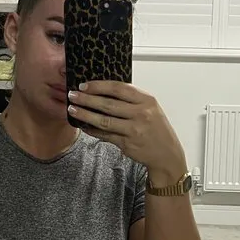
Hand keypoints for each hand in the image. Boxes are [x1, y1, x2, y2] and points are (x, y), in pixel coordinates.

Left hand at [68, 81, 186, 180]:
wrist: (167, 154)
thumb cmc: (156, 129)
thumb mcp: (150, 108)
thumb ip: (131, 100)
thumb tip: (103, 91)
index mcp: (147, 100)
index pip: (119, 88)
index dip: (99, 86)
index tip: (84, 85)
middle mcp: (141, 114)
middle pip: (108, 104)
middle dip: (87, 99)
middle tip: (72, 95)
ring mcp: (134, 130)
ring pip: (104, 120)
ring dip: (85, 114)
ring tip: (72, 109)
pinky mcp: (127, 143)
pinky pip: (105, 135)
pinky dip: (92, 130)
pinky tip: (84, 126)